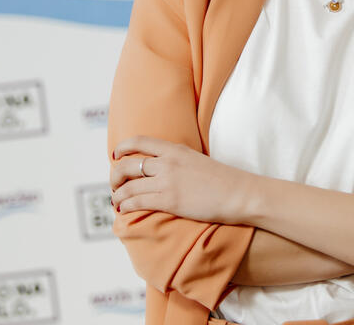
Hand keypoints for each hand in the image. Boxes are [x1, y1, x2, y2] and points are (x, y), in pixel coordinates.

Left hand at [110, 136, 251, 223]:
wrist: (240, 194)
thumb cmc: (223, 180)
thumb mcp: (196, 160)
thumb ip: (178, 160)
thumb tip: (163, 168)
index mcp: (175, 149)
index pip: (139, 141)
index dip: (122, 147)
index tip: (115, 156)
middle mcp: (167, 162)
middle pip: (127, 165)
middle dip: (115, 176)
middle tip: (114, 185)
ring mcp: (167, 182)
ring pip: (128, 186)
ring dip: (117, 195)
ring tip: (116, 202)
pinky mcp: (169, 201)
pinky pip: (137, 202)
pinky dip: (125, 206)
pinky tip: (123, 211)